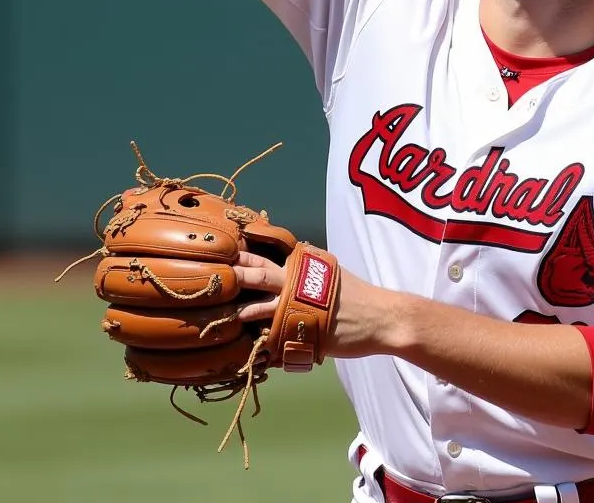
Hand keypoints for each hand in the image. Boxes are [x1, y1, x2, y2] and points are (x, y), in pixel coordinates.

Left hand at [233, 252, 397, 357]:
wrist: (381, 318)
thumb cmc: (357, 295)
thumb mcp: (330, 270)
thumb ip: (308, 265)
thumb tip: (291, 255)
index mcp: (304, 264)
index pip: (270, 250)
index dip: (246, 249)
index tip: (224, 245)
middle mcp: (298, 281)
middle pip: (258, 273)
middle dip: (234, 273)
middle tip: (212, 273)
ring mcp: (297, 308)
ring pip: (259, 306)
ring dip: (239, 310)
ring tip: (221, 314)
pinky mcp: (300, 332)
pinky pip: (271, 339)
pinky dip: (257, 344)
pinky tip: (245, 349)